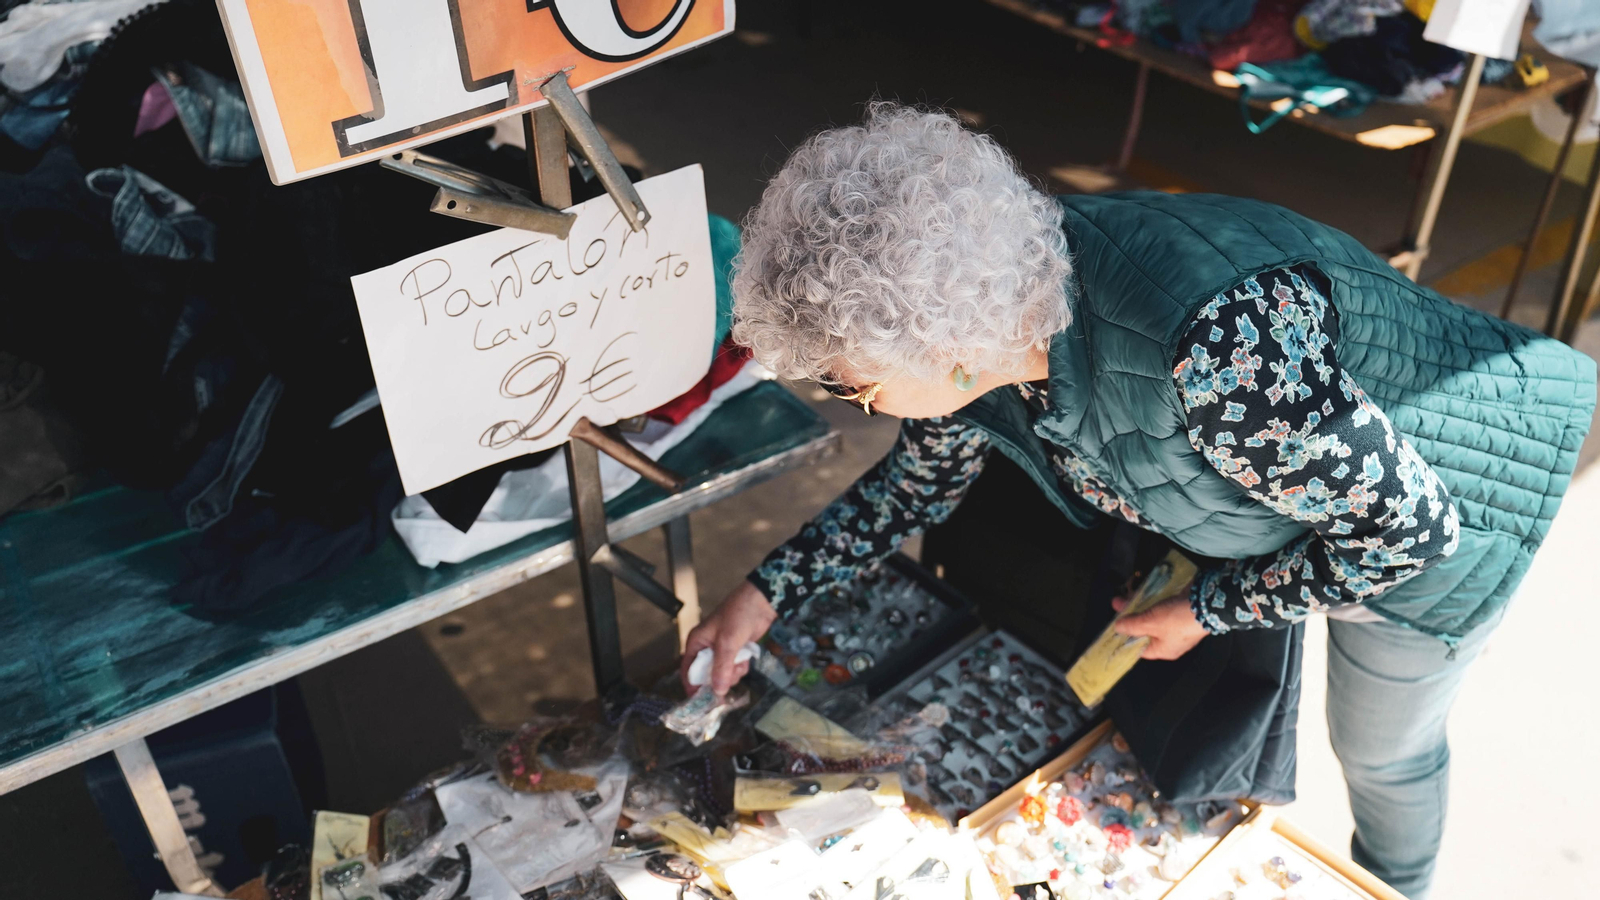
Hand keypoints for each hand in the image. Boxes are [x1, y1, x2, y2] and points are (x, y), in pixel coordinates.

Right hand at [680, 580, 777, 696]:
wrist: (761, 602)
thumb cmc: (739, 615)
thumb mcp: (727, 643)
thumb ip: (721, 668)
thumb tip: (717, 691)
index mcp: (696, 642)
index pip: (688, 669)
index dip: (693, 685)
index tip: (701, 700)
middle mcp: (706, 648)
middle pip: (707, 675)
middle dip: (719, 679)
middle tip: (730, 677)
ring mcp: (722, 650)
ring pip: (723, 673)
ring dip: (733, 673)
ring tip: (740, 662)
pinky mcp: (735, 651)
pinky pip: (734, 668)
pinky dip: (740, 666)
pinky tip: (746, 657)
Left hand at [1112, 588, 1207, 660]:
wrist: (1207, 601)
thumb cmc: (1178, 619)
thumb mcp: (1150, 623)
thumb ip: (1132, 626)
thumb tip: (1118, 628)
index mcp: (1163, 649)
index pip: (1139, 648)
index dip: (1125, 637)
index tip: (1113, 626)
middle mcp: (1170, 639)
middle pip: (1144, 628)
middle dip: (1130, 615)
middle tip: (1117, 602)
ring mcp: (1176, 623)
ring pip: (1152, 614)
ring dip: (1138, 603)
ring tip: (1126, 592)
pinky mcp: (1180, 608)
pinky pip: (1161, 605)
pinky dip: (1151, 598)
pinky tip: (1141, 588)